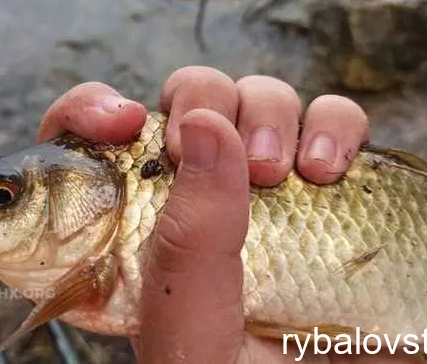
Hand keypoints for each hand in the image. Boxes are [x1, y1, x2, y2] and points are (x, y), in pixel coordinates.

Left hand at [39, 66, 416, 363]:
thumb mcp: (191, 330)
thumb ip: (188, 245)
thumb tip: (208, 128)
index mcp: (138, 222)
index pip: (91, 137)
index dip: (92, 109)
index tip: (119, 123)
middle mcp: (197, 191)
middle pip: (187, 97)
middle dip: (202, 101)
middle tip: (216, 156)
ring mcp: (267, 181)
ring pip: (258, 95)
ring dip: (269, 111)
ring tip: (279, 172)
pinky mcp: (331, 181)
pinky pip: (333, 119)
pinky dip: (335, 125)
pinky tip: (328, 169)